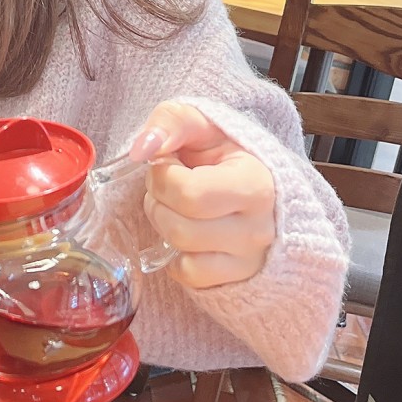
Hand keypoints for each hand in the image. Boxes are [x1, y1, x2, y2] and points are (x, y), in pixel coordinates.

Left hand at [129, 101, 276, 288]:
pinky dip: (176, 256)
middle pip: (180, 228)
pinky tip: (186, 233)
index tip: (169, 164)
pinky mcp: (237, 278)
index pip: (190, 194)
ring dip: (164, 225)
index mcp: (256, 185)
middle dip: (159, 202)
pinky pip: (189, 276)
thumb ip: (172, 122)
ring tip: (175, 205)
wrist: (259, 183)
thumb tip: (142, 149)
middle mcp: (258, 229)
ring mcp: (250, 259)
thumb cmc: (226, 154)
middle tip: (167, 186)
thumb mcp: (204, 125)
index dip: (163, 178)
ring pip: (182, 252)